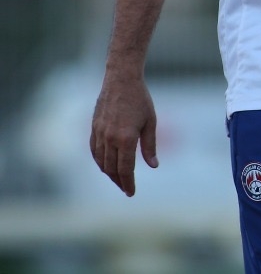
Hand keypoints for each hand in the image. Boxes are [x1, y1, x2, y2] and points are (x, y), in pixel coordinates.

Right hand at [89, 72, 158, 195]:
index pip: (126, 169)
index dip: (128, 182)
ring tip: (118, 180)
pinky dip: (99, 162)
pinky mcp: (94, 128)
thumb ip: (149, 146)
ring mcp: (99, 134)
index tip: (131, 192)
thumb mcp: (150, 122)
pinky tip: (105, 166)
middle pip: (112, 168)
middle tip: (126, 189)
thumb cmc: (140, 100)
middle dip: (119, 181)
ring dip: (109, 174)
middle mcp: (110, 139)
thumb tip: (153, 166)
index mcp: (126, 139)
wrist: (121, 80)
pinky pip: (94, 151)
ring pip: (101, 162)